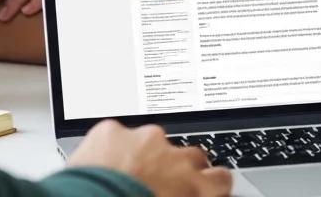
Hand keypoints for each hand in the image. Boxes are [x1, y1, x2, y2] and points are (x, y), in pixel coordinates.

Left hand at [68, 120, 231, 195]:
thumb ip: (182, 196)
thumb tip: (180, 194)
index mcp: (190, 186)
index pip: (220, 179)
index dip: (212, 183)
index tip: (205, 186)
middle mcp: (172, 157)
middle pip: (190, 155)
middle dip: (176, 167)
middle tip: (158, 183)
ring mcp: (142, 138)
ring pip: (150, 141)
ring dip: (142, 155)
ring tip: (122, 177)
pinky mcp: (110, 129)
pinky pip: (115, 136)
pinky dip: (111, 148)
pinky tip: (99, 168)